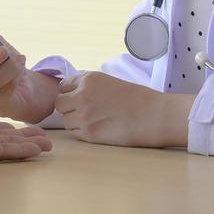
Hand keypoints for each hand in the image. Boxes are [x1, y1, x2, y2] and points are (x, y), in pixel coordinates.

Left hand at [0, 85, 51, 170]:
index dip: (2, 129)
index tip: (17, 128)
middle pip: (1, 140)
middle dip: (21, 139)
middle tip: (42, 138)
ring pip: (5, 146)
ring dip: (26, 145)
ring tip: (46, 144)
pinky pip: (1, 149)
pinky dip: (20, 150)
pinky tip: (36, 149)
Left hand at [55, 71, 192, 147]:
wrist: (154, 115)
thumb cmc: (136, 98)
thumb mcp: (108, 81)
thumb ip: (87, 85)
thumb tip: (69, 92)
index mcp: (88, 79)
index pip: (63, 86)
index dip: (71, 93)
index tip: (81, 98)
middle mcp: (82, 95)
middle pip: (60, 104)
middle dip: (69, 108)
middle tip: (86, 111)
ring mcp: (84, 116)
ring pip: (65, 120)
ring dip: (75, 121)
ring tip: (95, 120)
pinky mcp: (89, 134)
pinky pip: (74, 133)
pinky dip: (82, 132)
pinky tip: (99, 128)